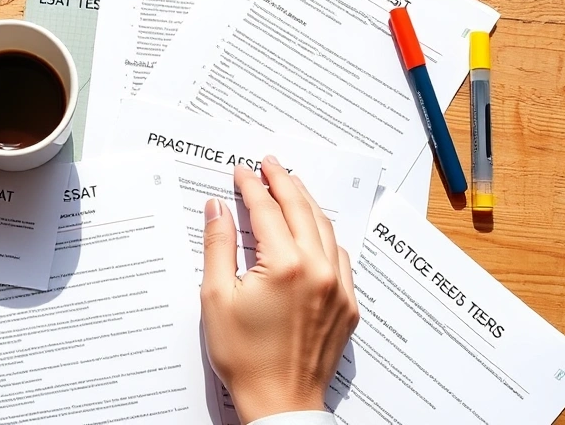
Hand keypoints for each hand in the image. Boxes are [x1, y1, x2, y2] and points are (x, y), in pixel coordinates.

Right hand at [200, 155, 358, 422]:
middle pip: (301, 210)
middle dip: (283, 181)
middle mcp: (318, 269)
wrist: (280, 402)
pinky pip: (340, 257)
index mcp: (284, 265)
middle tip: (269, 163)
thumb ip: (219, 246)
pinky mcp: (348, 305)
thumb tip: (218, 208)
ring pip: (325, 229)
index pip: (266, 210)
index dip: (252, 186)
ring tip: (291, 186)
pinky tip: (314, 230)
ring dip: (307, 203)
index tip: (241, 171)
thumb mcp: (216, 298)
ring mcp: (338, 287)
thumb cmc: (244, 356)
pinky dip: (325, 235)